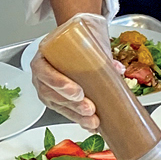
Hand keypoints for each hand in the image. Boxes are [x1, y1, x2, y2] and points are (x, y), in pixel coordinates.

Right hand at [30, 12, 107, 130]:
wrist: (81, 38)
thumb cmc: (80, 36)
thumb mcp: (88, 34)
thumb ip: (101, 49)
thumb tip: (117, 69)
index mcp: (44, 55)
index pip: (43, 70)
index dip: (57, 83)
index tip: (77, 91)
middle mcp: (43, 73)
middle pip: (50, 93)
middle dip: (71, 104)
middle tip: (89, 108)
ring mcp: (50, 87)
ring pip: (58, 105)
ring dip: (76, 116)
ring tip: (93, 120)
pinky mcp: (60, 98)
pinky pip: (66, 111)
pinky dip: (79, 120)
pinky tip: (90, 126)